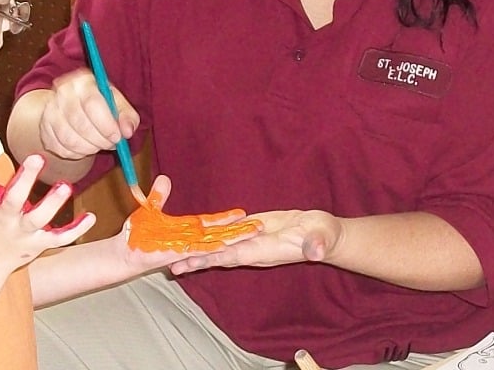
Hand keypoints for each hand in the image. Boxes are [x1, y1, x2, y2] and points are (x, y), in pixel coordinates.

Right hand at [0, 141, 95, 278]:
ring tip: (66, 186)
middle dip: (24, 181)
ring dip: (53, 204)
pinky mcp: (37, 243)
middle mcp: (3, 218)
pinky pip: (58, 238)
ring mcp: (22, 233)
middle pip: (13, 200)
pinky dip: (75, 230)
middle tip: (36, 158)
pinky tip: (91, 216)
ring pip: (38, 220)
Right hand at [38, 68, 139, 159]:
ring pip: (69, 138)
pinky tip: (85, 146)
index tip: (117, 137)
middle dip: (99, 139)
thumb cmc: (101, 105)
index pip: (92, 102)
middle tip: (111, 144)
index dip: (106, 124)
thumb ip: (127, 116)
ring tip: (99, 144)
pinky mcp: (44, 129)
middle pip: (79, 122)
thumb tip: (127, 131)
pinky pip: (61, 148)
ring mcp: (50, 110)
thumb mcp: (118, 105)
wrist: (73, 108)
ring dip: (89, 148)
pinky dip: (77, 153)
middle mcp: (62, 91)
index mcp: (83, 81)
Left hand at [110, 176, 262, 275]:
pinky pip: (199, 251)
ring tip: (254, 232)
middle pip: (220, 234)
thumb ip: (159, 196)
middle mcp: (191, 240)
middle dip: (240, 230)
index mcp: (187, 230)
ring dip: (235, 237)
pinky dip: (213, 248)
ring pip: (216, 242)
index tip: (244, 214)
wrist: (125, 252)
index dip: (228, 219)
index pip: (212, 224)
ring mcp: (187, 247)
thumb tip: (164, 178)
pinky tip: (226, 244)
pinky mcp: (179, 253)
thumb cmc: (137, 235)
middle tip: (262, 225)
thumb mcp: (151, 210)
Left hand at [169, 209, 341, 274]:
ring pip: (221, 246)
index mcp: (265, 251)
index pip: (234, 255)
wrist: (324, 233)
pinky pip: (229, 233)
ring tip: (176, 252)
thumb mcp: (321, 239)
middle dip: (196, 260)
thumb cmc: (324, 236)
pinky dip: (212, 234)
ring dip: (199, 249)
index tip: (192, 260)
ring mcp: (251, 241)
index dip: (212, 257)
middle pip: (220, 256)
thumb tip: (314, 252)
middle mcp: (253, 250)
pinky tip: (197, 232)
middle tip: (169, 264)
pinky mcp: (253, 229)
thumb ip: (316, 245)